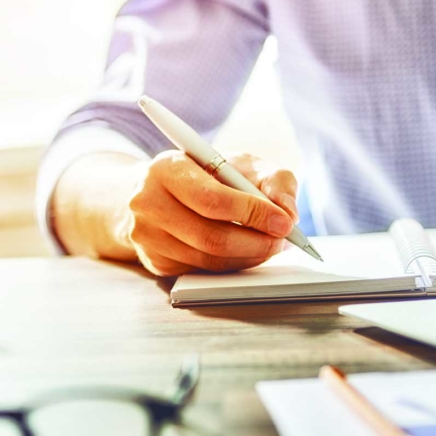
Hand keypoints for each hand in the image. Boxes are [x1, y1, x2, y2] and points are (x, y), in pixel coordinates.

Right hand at [125, 151, 297, 276]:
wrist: (154, 191)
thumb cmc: (202, 174)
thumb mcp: (238, 163)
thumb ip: (272, 180)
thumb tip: (288, 214)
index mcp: (166, 169)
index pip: (211, 199)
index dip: (253, 213)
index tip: (284, 222)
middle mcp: (148, 202)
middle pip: (211, 237)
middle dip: (257, 243)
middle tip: (282, 241)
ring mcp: (147, 236)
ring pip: (209, 260)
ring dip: (248, 257)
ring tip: (268, 244)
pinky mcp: (154, 261)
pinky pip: (202, 272)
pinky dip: (231, 265)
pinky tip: (242, 251)